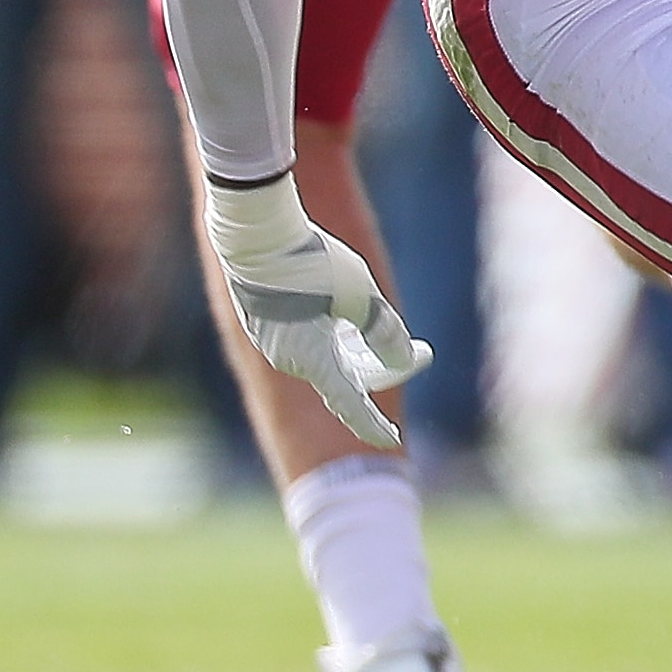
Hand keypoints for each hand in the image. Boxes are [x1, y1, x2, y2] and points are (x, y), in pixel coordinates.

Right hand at [207, 175, 428, 447]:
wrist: (252, 232)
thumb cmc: (310, 261)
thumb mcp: (360, 294)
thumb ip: (385, 332)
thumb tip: (403, 359)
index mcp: (313, 360)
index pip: (351, 405)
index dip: (374, 425)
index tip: (393, 439)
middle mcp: (289, 359)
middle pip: (344, 376)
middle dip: (381, 367)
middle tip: (419, 352)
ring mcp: (272, 342)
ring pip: (324, 355)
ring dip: (355, 348)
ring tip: (375, 324)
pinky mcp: (262, 323)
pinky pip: (305, 340)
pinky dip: (330, 334)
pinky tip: (337, 313)